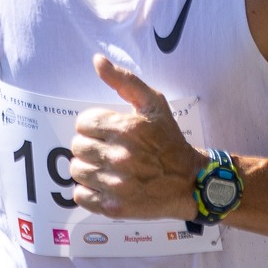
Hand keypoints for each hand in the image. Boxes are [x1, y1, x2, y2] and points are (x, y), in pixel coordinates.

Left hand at [69, 55, 207, 220]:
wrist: (190, 181)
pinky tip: (105, 184)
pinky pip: (80, 196)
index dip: (93, 126)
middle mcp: (120, 157)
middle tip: (108, 150)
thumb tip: (97, 60)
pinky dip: (88, 191)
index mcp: (126, 129)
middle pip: (77, 147)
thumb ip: (124, 80)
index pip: (83, 123)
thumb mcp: (153, 104)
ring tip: (106, 167)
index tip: (107, 132)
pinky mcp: (114, 207)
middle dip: (90, 146)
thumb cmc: (169, 140)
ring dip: (88, 168)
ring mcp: (116, 184)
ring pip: (76, 171)